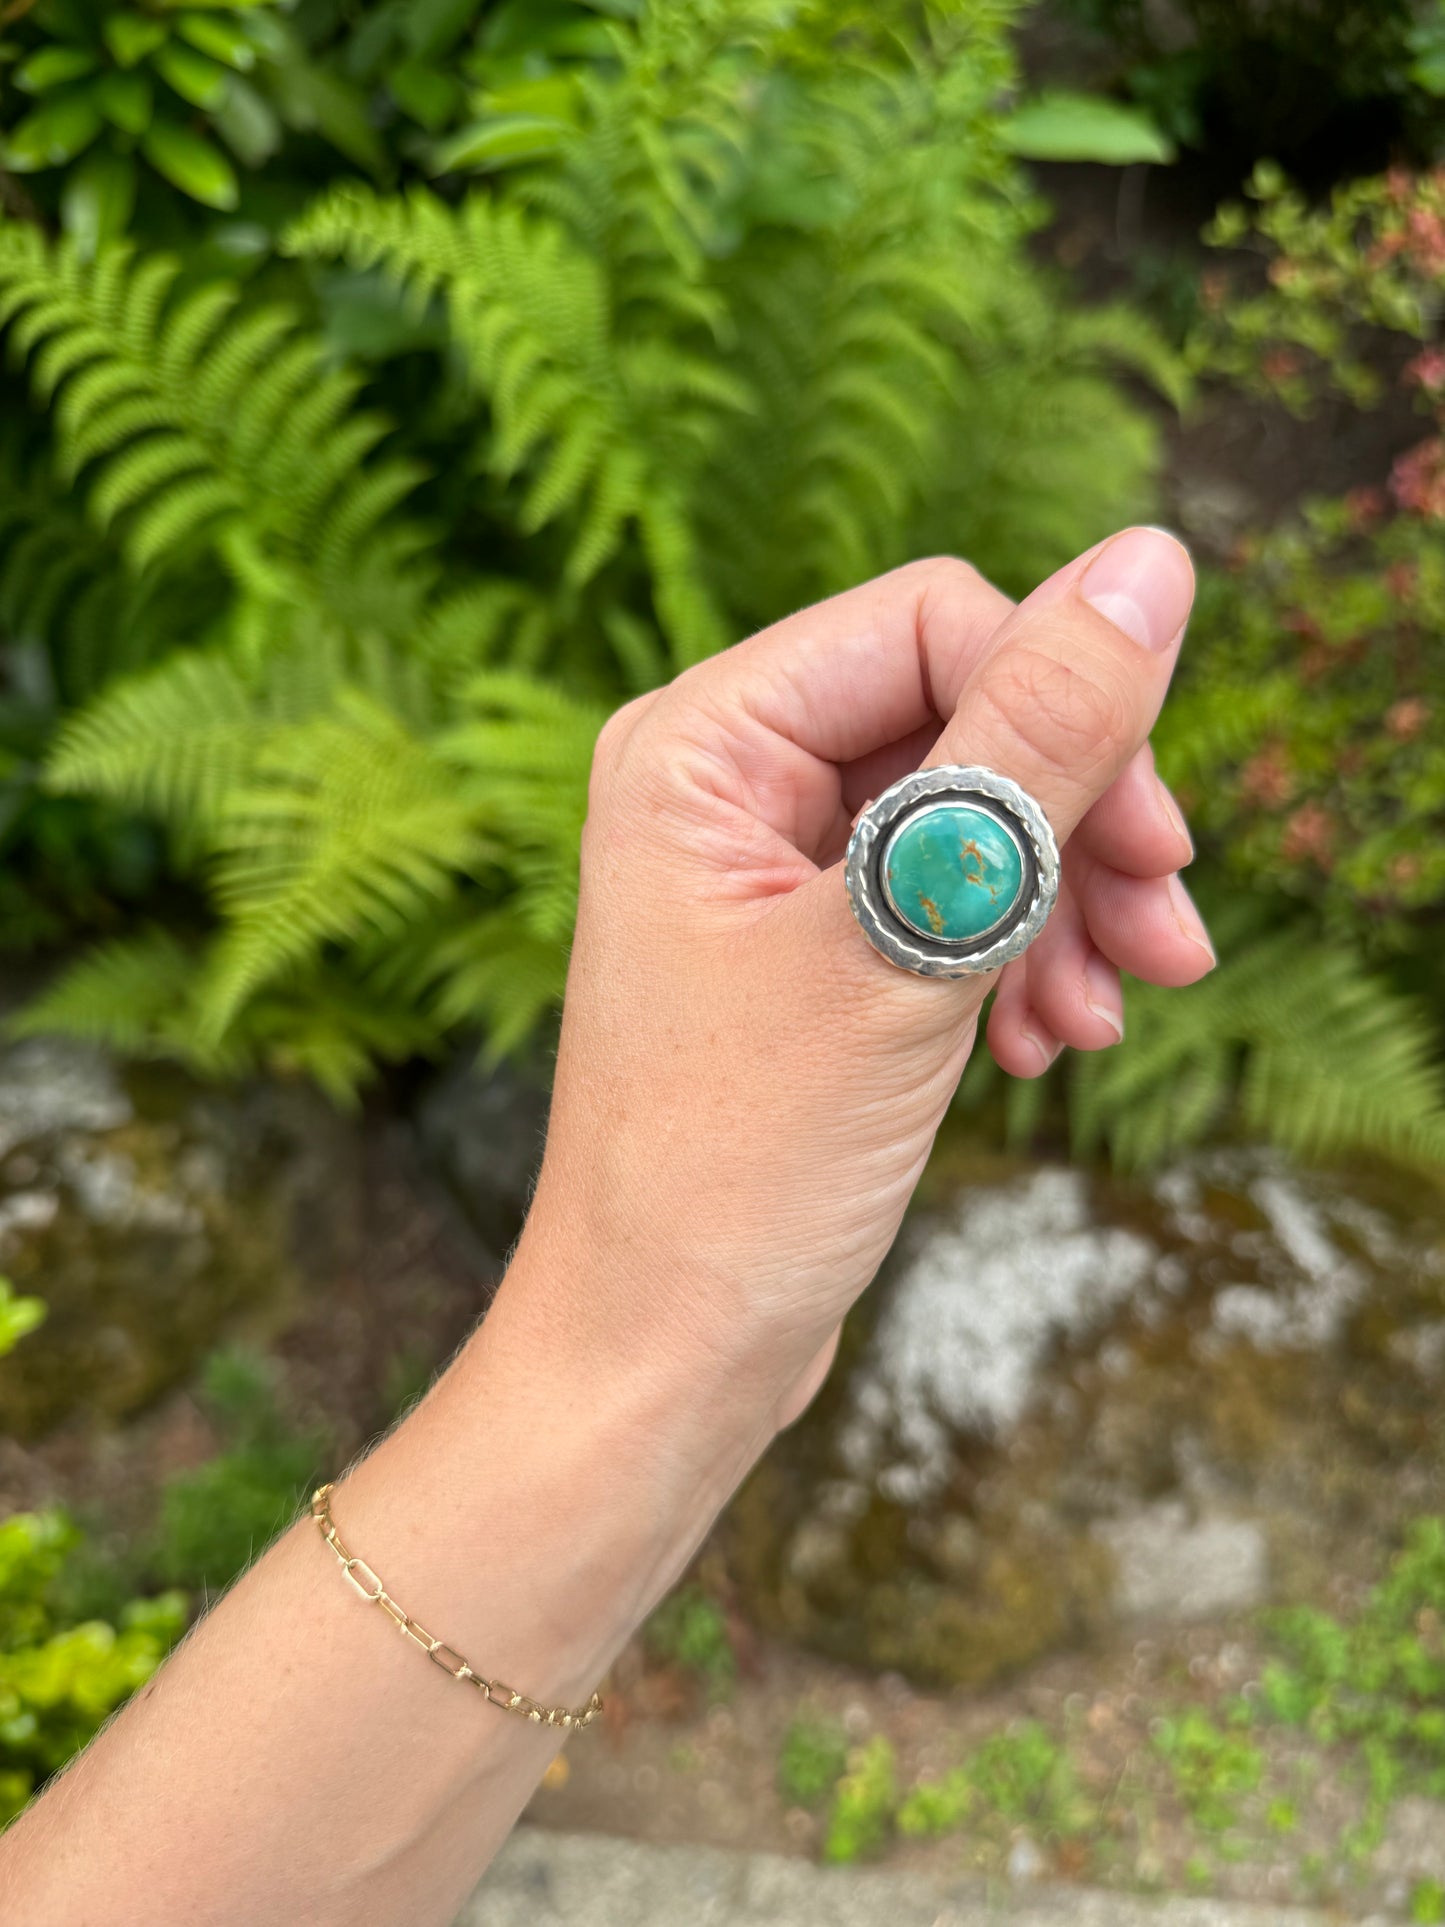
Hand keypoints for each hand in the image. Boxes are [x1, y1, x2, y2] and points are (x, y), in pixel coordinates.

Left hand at [521, 529, 1210, 1435]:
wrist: (665, 1355)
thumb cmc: (741, 1161)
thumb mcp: (909, 938)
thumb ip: (1031, 745)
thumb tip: (1150, 564)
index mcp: (701, 741)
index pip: (933, 624)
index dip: (1065, 711)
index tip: (1158, 850)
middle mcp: (724, 783)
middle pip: (962, 715)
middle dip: (1076, 825)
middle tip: (1168, 942)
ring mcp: (766, 870)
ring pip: (971, 815)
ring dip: (1061, 905)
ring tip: (1100, 1020)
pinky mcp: (811, 948)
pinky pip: (946, 898)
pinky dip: (1015, 957)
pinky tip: (1046, 1046)